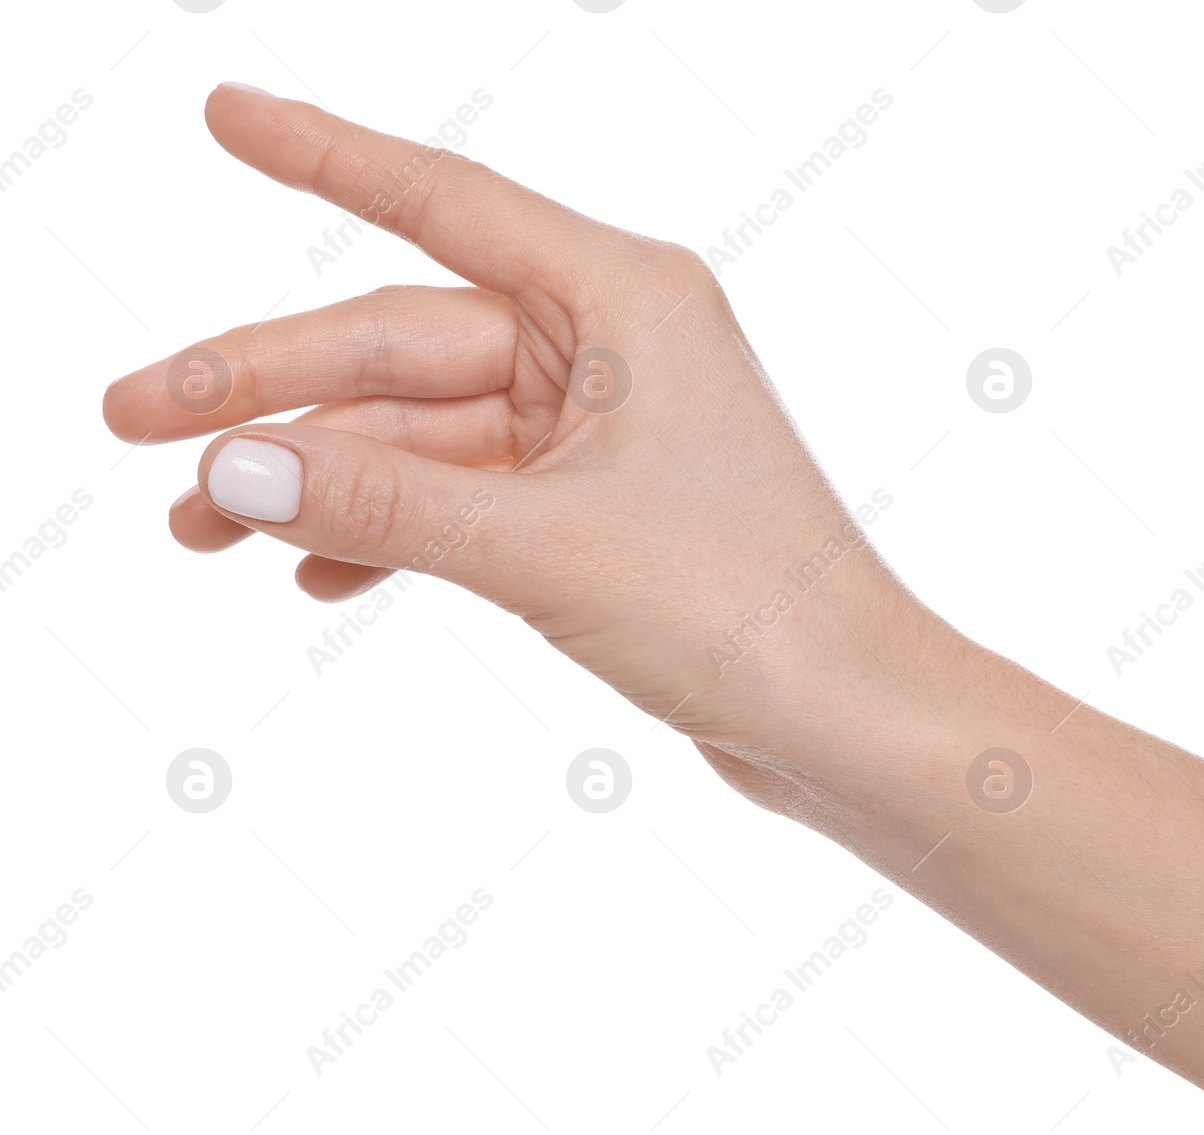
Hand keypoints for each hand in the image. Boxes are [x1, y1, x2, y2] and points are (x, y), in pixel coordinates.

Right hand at [102, 84, 935, 808]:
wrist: (846, 720)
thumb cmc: (745, 611)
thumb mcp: (542, 546)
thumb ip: (383, 500)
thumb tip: (231, 465)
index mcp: (625, 298)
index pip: (443, 205)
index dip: (324, 154)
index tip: (225, 114)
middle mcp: (615, 344)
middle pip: (404, 342)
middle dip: (267, 386)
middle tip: (126, 420)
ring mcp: (604, 428)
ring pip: (424, 429)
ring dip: (317, 475)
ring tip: (199, 527)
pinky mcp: (599, 506)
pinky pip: (464, 493)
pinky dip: (390, 526)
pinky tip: (314, 572)